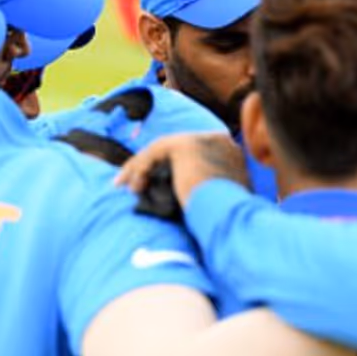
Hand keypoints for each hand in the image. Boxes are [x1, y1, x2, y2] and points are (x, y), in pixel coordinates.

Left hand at [116, 133, 248, 205]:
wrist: (230, 215)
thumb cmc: (226, 216)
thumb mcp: (219, 198)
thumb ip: (205, 186)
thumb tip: (184, 193)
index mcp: (230, 151)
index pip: (192, 154)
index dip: (171, 168)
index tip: (155, 183)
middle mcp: (217, 140)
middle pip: (174, 150)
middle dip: (150, 165)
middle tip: (135, 185)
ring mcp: (201, 139)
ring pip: (161, 149)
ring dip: (139, 168)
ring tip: (126, 187)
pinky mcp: (184, 145)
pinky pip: (153, 153)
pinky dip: (139, 168)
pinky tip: (133, 186)